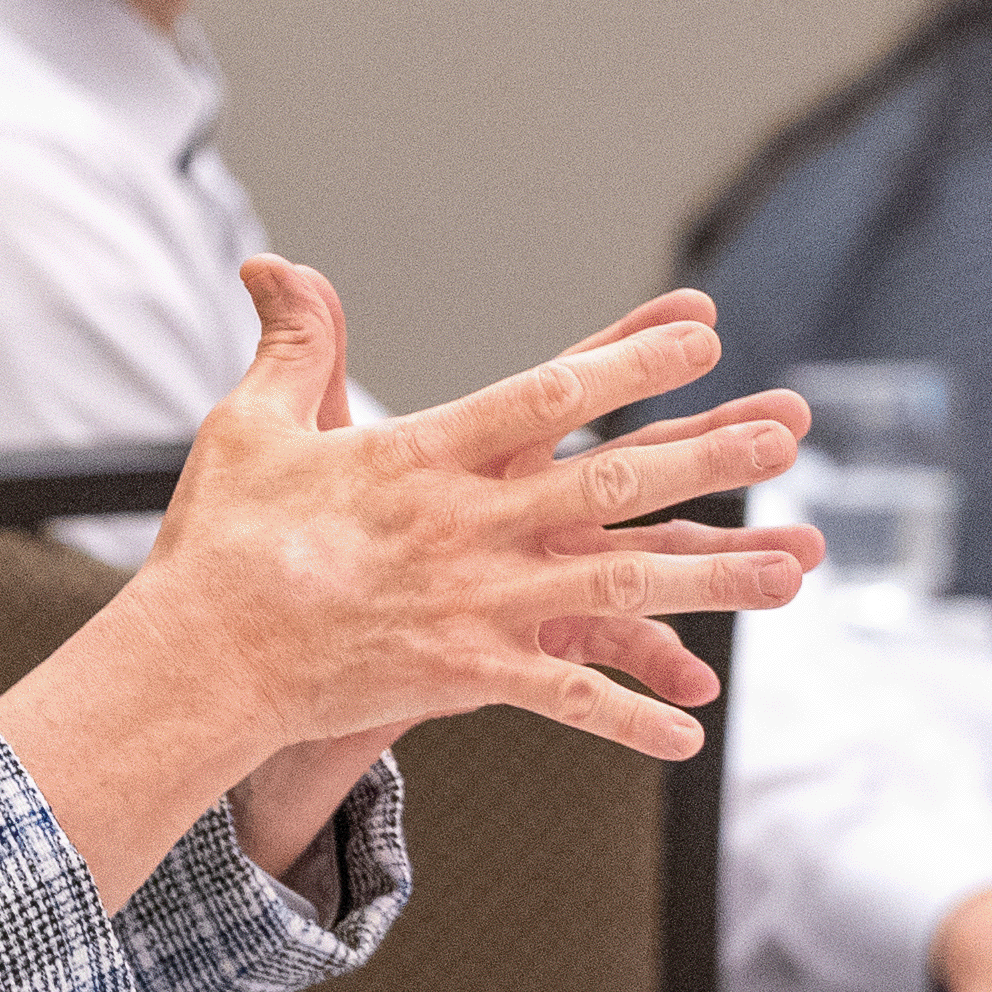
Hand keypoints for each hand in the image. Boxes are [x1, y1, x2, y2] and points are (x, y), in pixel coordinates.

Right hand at [151, 265, 813, 763]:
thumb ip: (292, 342)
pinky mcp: (465, 675)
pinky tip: (693, 727)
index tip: (701, 331)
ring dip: (712, 577)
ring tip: (793, 570)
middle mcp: (464, 524)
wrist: (198, 660)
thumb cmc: (220, 542)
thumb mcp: (252, 424)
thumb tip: (274, 263)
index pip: (546, 392)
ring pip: (618, 586)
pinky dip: (631, 713)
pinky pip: (568, 697)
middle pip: (610, 482)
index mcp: (421, 453)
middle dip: (708, 454)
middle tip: (787, 430)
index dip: (629, 359)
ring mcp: (473, 602)